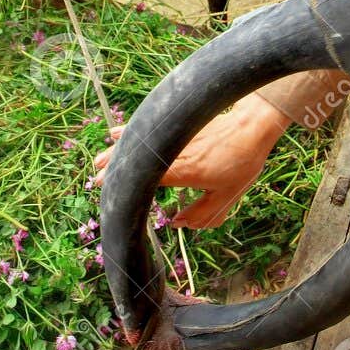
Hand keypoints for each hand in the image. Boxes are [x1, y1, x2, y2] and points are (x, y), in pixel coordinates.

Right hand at [90, 93, 289, 227]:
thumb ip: (203, 214)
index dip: (128, 183)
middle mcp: (178, 153)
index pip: (149, 177)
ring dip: (120, 149)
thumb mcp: (228, 196)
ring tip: (100, 157)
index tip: (108, 187)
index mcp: (186, 171)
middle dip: (116, 166)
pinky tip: (118, 131)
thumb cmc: (243, 162)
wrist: (254, 124)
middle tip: (96, 175)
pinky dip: (133, 131)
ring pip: (142, 143)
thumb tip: (179, 224)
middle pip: (140, 159)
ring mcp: (178, 137)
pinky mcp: (181, 126)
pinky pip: (151, 130)